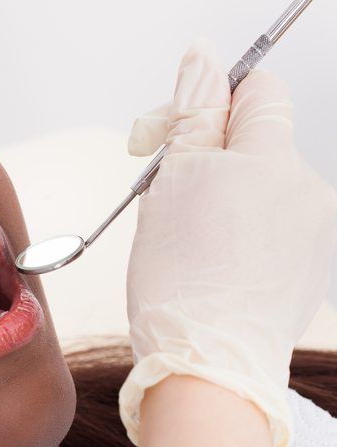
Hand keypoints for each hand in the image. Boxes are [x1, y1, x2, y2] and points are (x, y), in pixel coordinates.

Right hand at [119, 40, 336, 446]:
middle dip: (203, 155)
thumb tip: (202, 58)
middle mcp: (307, 187)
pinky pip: (266, 230)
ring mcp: (312, 231)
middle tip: (157, 186)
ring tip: (181, 239)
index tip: (172, 130)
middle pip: (253, 141)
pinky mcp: (306, 268)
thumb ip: (192, 114)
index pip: (256, 89)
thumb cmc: (182, 282)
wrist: (208, 366)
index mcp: (273, 156)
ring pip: (256, 189)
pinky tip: (206, 264)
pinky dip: (235, 235)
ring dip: (217, 198)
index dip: (206, 101)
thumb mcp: (172, 182)